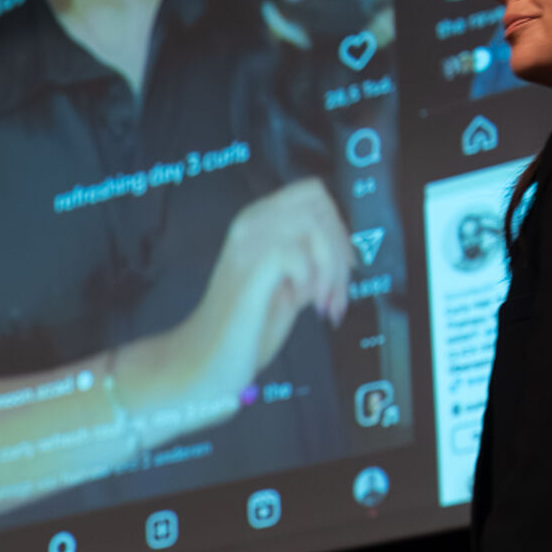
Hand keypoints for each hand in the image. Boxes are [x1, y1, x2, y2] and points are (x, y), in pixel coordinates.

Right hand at [174, 178, 355, 400]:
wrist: (208, 358)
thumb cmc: (245, 325)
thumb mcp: (287, 281)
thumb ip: (309, 260)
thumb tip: (343, 252)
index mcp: (258, 223)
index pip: (312, 193)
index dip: (338, 225)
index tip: (342, 263)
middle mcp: (249, 225)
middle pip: (318, 205)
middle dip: (340, 250)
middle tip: (334, 290)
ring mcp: (247, 245)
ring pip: (312, 226)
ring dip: (329, 268)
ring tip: (321, 301)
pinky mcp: (249, 270)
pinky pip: (297, 254)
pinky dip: (311, 280)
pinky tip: (302, 304)